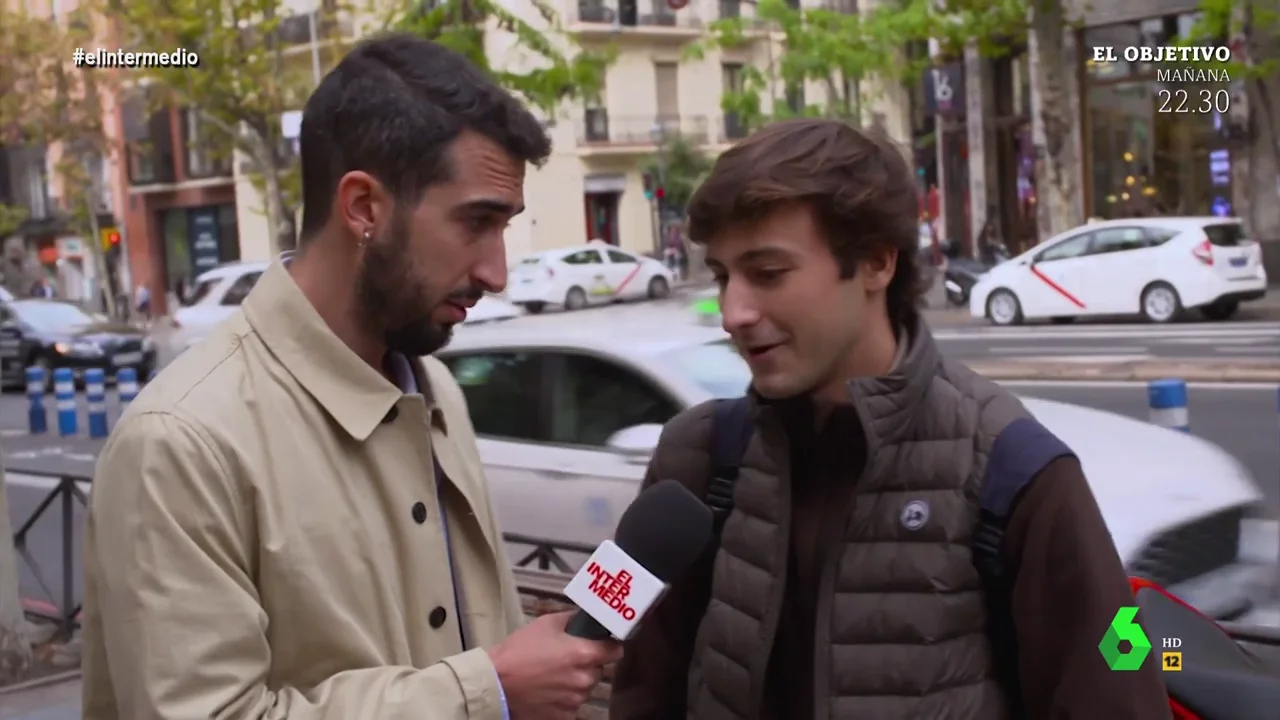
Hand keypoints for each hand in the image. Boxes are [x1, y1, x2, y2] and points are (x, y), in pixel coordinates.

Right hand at [487, 610, 622, 719]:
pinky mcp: (565, 716)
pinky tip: (547, 692)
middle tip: (566, 660)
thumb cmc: (519, 650)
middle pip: (598, 671)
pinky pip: (572, 705)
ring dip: (575, 683)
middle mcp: (585, 679)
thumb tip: (586, 619)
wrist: (495, 683)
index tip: (601, 646)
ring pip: (585, 689)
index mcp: (584, 654)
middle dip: (587, 665)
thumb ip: (572, 620)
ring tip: (552, 677)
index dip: (608, 647)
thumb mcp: (546, 624)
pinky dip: (563, 700)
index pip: (616, 651)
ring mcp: (576, 700)